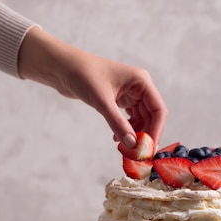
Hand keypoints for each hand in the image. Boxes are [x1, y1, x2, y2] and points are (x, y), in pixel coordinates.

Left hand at [18, 27, 167, 146]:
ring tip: (125, 147)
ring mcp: (129, 93)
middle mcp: (138, 86)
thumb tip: (132, 144)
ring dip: (136, 134)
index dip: (156, 130)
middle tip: (138, 153)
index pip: (158, 109)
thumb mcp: (102, 101)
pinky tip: (117, 138)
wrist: (63, 67)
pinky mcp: (118, 99)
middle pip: (152, 116)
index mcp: (141, 81)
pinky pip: (130, 118)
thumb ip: (118, 124)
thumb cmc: (83, 75)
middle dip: (146, 134)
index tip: (149, 148)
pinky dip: (126, 129)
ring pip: (141, 119)